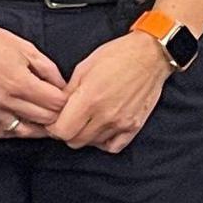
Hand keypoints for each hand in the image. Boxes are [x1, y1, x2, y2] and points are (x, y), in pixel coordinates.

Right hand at [0, 19, 69, 139]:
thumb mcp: (27, 48)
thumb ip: (49, 69)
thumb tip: (62, 87)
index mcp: (21, 82)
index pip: (56, 104)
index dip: (66, 101)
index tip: (66, 97)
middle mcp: (7, 100)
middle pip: (44, 120)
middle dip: (56, 114)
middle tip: (58, 108)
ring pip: (24, 132)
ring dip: (37, 128)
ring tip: (43, 122)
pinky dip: (11, 131)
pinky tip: (18, 124)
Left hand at [49, 32, 167, 152]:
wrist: (149, 56)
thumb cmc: (116, 56)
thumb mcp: (84, 68)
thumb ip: (68, 92)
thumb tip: (56, 108)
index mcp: (89, 99)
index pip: (61, 131)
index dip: (53, 127)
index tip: (53, 120)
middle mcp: (105, 115)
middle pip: (75, 141)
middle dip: (66, 132)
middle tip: (68, 120)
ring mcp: (121, 123)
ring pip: (92, 144)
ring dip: (84, 135)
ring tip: (85, 120)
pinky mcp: (134, 127)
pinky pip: (113, 147)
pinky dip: (103, 142)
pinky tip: (100, 130)